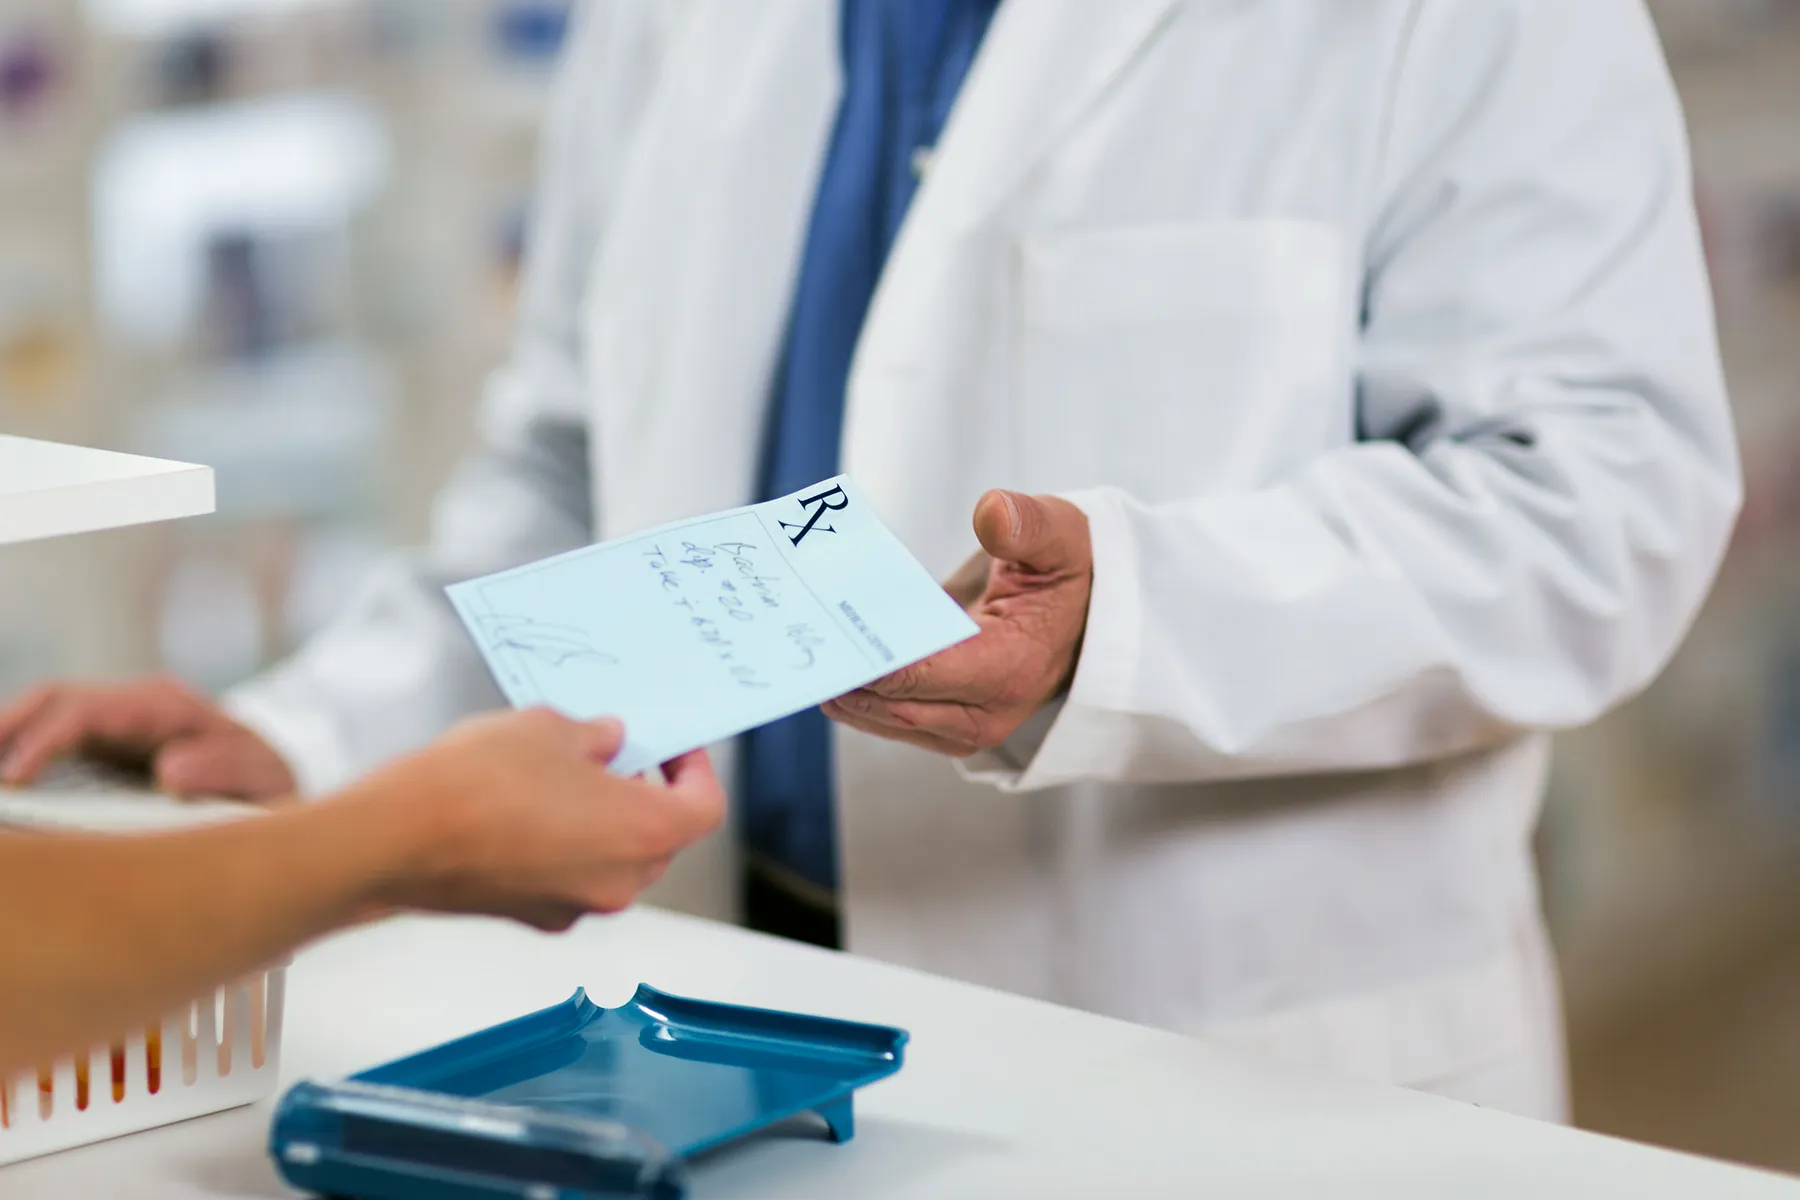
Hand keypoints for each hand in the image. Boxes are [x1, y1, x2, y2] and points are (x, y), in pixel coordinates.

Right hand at [0, 676, 295, 798]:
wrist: (283, 785)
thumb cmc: (273, 785)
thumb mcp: (267, 780)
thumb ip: (227, 771)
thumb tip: (170, 771)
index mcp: (166, 706)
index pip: (85, 712)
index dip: (43, 743)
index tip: (14, 780)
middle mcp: (136, 705)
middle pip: (52, 700)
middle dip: (5, 729)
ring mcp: (119, 721)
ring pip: (45, 715)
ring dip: (8, 739)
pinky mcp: (108, 745)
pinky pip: (54, 740)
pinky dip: (23, 754)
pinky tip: (9, 784)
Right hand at [361, 708, 722, 930]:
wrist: (395, 838)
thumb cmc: (475, 784)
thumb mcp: (549, 729)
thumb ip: (594, 737)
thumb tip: (609, 742)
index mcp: (643, 833)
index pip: (704, 808)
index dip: (695, 772)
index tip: (674, 747)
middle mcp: (619, 882)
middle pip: (662, 839)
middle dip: (646, 794)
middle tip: (617, 753)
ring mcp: (575, 905)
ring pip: (615, 860)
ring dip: (605, 821)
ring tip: (563, 775)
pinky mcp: (534, 915)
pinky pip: (572, 877)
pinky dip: (567, 846)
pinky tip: (529, 809)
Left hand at [823, 489, 1091, 756]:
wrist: (1085, 616)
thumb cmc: (1066, 573)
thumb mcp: (1061, 535)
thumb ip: (1027, 524)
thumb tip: (990, 513)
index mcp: (1012, 668)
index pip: (923, 674)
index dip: (871, 659)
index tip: (826, 634)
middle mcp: (989, 712)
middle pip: (893, 704)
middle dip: (845, 674)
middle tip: (796, 637)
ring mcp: (967, 727)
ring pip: (883, 718)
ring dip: (842, 688)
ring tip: (801, 649)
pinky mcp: (947, 726)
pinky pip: (889, 717)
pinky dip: (857, 692)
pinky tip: (828, 660)